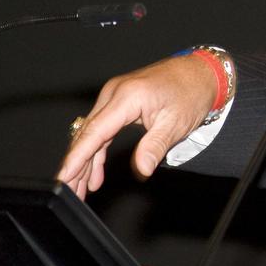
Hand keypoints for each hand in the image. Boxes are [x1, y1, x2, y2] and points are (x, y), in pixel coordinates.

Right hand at [56, 55, 217, 198]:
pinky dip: (97, 151)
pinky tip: (95, 174)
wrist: (201, 72)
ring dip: (85, 162)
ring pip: (91, 133)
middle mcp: (115, 92)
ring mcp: (115, 95)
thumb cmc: (191, 92)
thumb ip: (155, 146)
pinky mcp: (119, 101)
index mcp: (128, 96)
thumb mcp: (176, 123)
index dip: (77, 157)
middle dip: (76, 166)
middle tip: (71, 193)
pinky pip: (101, 128)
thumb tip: (142, 169)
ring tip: (80, 190)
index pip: (95, 131)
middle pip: (87, 134)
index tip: (64, 177)